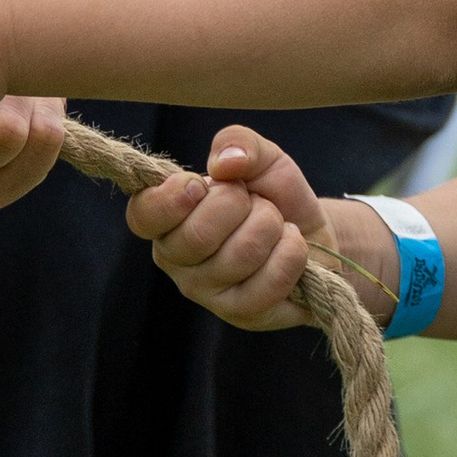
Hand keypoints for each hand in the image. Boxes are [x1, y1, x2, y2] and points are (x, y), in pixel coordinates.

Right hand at [126, 128, 398, 333]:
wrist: (313, 233)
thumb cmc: (274, 195)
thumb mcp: (262, 156)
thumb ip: (239, 143)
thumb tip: (225, 163)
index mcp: (167, 218)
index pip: (143, 215)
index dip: (171, 198)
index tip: (202, 183)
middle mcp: (177, 259)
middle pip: (197, 236)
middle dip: (241, 205)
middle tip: (254, 202)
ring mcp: (207, 291)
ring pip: (241, 255)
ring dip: (272, 228)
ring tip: (275, 226)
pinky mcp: (241, 313)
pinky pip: (269, 282)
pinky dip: (292, 254)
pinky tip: (291, 249)